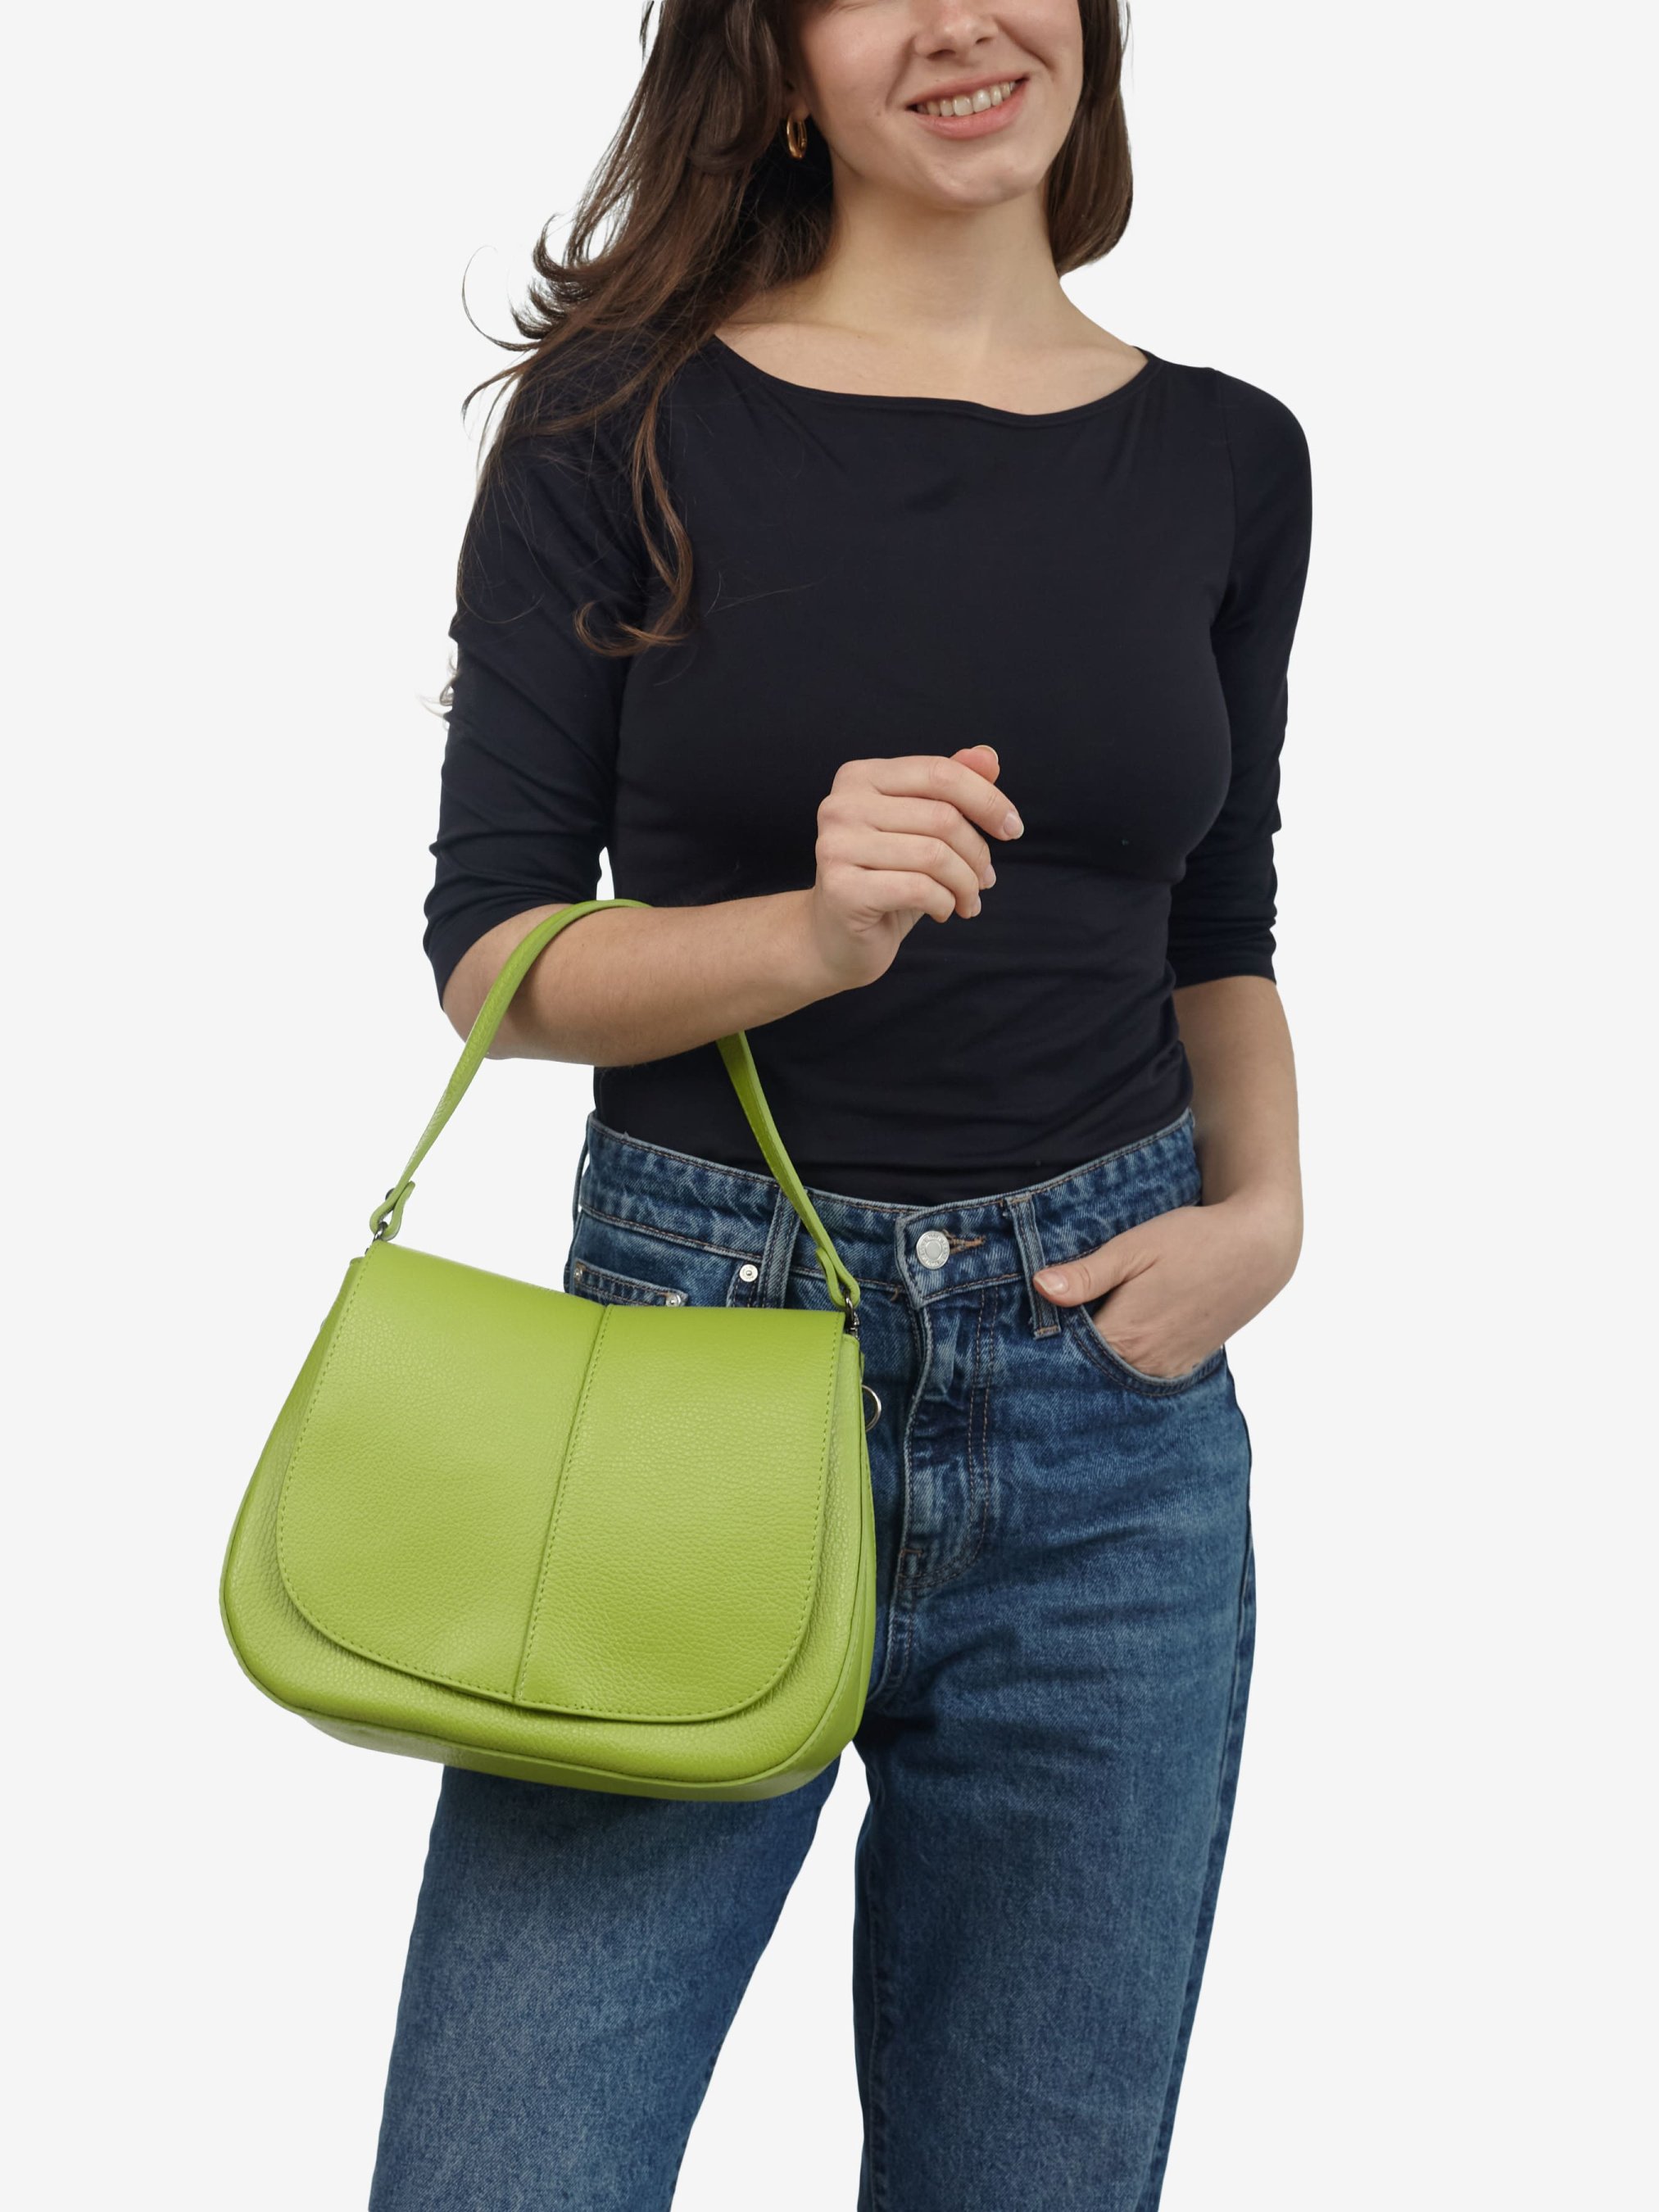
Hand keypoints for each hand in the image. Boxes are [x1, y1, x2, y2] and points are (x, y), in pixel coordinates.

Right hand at [798, 742, 1023, 992]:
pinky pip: (919, 889)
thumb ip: (951, 789)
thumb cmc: (886, 878)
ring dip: (966, 884)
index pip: (939, 773)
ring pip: (935, 856)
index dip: (987, 800)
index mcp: (860, 776)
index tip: (1013, 829)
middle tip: (986, 880)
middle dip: (977, 853)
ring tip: (969, 901)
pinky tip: (943, 912)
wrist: (836, 938)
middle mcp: (841, 805)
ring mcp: (835, 846)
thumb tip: (989, 757)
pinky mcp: (841, 888)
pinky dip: (945, 903)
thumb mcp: (922, 830)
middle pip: (942, 817)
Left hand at [1032, 1195, 1298, 1377]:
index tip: (1016, 1336)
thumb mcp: (1135, 1246)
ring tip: (1065, 1345)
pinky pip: (1136, 1377)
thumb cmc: (1194, 1240)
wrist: (1257, 1249)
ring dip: (1088, 1366)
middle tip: (1030, 1346)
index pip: (1063, 1357)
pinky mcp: (1181, 1366)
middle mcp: (1144, 1362)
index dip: (1038, 1346)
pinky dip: (1116, 1368)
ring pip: (1110, 1379)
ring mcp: (1165, 1369)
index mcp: (1126, 1334)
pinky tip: (1105, 1350)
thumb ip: (1087, 1273)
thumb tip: (1040, 1287)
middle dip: (1058, 1361)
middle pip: (1084, 1374)